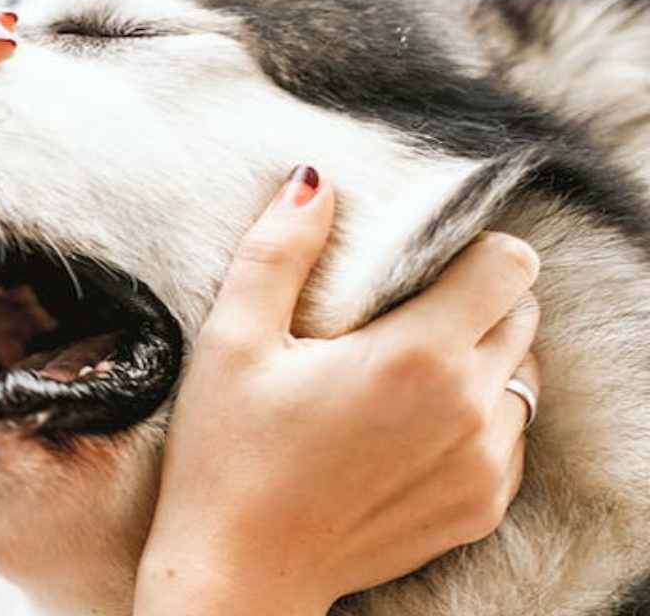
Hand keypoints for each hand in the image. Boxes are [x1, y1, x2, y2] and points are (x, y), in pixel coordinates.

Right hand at [135, 166, 540, 615]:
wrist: (239, 574)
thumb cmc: (228, 455)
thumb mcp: (233, 340)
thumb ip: (278, 249)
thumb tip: (314, 177)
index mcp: (415, 356)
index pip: (508, 264)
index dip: (468, 250)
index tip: (417, 266)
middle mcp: (469, 409)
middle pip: (521, 315)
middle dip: (474, 300)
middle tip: (399, 317)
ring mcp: (483, 465)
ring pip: (522, 376)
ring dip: (480, 359)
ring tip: (405, 373)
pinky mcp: (479, 506)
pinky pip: (511, 435)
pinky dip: (477, 416)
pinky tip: (410, 427)